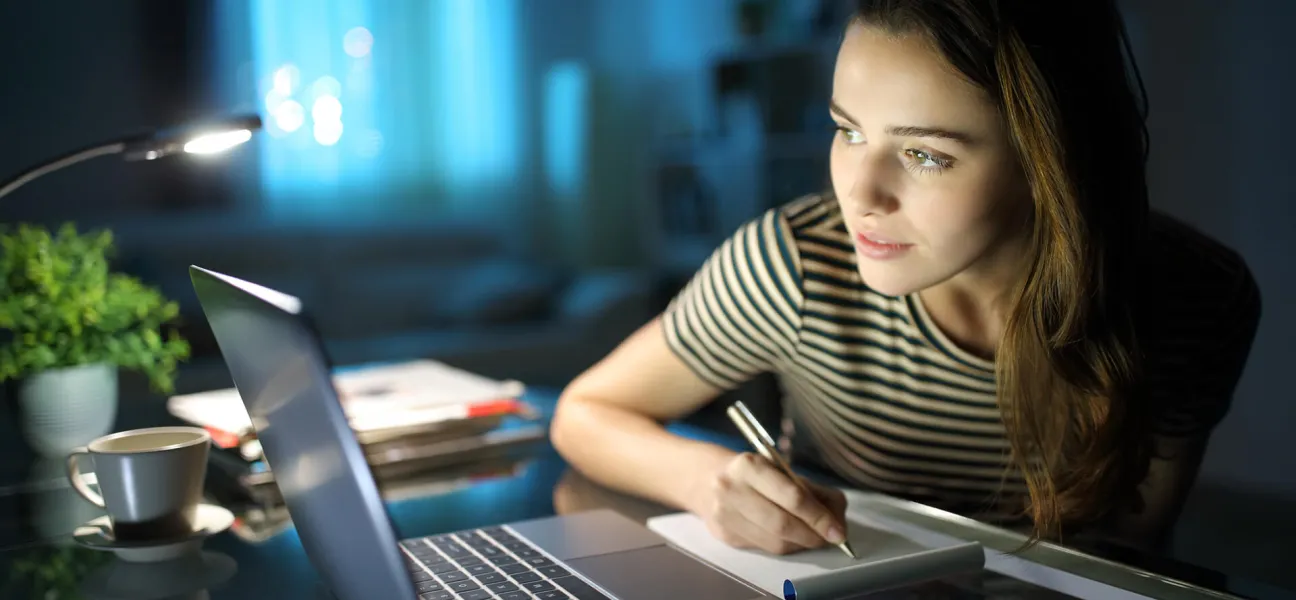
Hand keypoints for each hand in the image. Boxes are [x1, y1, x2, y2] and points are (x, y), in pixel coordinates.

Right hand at [696, 452, 848, 554]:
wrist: (706, 479)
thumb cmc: (753, 473)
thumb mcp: (780, 468)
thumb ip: (811, 490)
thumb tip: (837, 517)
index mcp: (749, 466)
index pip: (792, 497)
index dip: (819, 517)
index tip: (838, 530)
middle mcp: (732, 489)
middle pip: (782, 524)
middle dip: (813, 535)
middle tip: (831, 539)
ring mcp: (725, 515)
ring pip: (774, 543)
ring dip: (801, 544)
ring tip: (814, 538)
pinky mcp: (724, 535)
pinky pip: (764, 548)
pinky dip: (785, 546)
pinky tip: (792, 539)